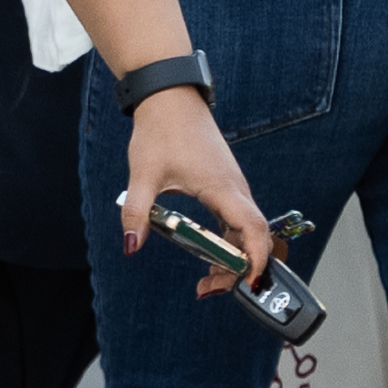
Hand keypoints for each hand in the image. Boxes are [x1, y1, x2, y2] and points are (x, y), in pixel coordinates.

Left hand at [116, 84, 269, 282]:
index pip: (253, 229)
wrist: (170, 98)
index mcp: (222, 187)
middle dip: (237, 269)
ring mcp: (233, 187)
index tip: (249, 281)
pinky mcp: (226, 186)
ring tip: (206, 281)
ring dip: (233, 257)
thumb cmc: (161, 130)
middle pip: (251, 237)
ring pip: (245, 231)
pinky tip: (208, 254)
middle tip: (207, 289)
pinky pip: (236, 220)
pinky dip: (228, 242)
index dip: (257, 258)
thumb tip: (131, 246)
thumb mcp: (143, 175)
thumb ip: (136, 212)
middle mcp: (235, 189)